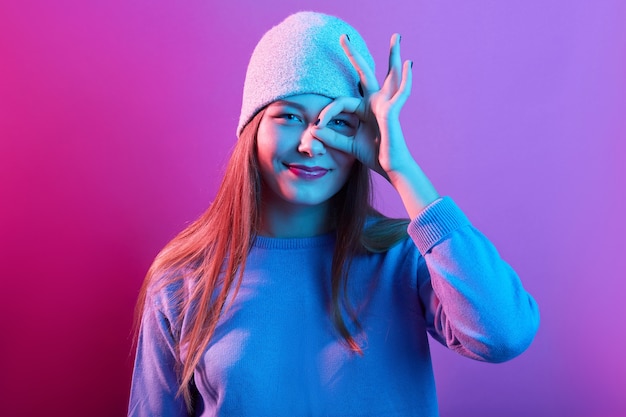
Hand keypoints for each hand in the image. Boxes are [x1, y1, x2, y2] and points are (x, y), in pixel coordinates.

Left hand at [310, 33, 413, 179]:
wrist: (390, 167)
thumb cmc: (373, 155)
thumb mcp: (348, 144)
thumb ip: (332, 137)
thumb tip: (313, 130)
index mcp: (363, 108)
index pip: (340, 102)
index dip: (327, 112)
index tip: (317, 126)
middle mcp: (374, 102)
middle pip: (363, 73)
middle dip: (353, 55)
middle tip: (343, 36)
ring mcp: (385, 104)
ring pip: (389, 75)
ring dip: (393, 56)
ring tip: (397, 38)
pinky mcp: (393, 111)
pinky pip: (400, 93)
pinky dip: (406, 79)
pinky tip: (410, 64)